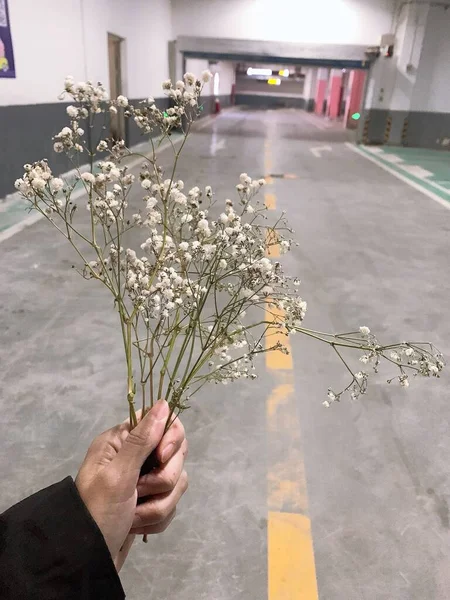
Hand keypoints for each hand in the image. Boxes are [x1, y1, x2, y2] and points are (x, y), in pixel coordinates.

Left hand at [75, 400, 187, 570]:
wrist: (85, 562)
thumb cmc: (96, 513)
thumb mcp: (117, 475)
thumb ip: (142, 440)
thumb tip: (163, 403)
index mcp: (121, 440)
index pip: (162, 421)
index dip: (169, 438)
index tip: (161, 457)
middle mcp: (134, 455)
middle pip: (175, 453)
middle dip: (162, 480)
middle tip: (138, 492)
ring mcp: (143, 479)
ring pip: (177, 481)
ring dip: (158, 505)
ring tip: (133, 516)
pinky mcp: (150, 502)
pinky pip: (172, 503)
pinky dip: (157, 518)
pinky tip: (137, 525)